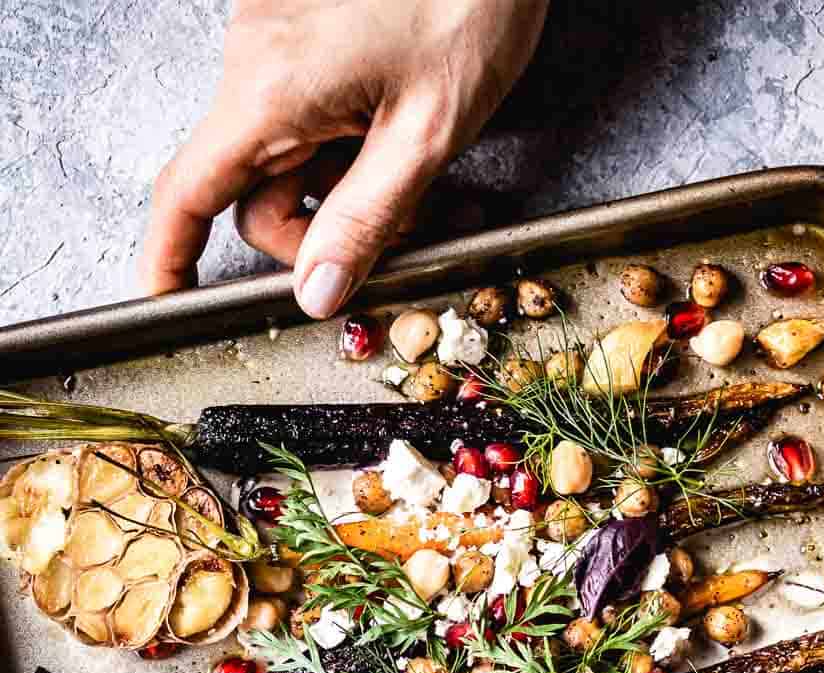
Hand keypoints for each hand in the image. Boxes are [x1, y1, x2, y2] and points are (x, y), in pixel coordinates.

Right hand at [139, 0, 547, 316]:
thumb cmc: (470, 1)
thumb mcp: (428, 134)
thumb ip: (366, 220)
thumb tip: (316, 292)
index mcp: (270, 88)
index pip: (190, 192)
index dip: (171, 258)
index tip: (165, 303)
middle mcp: (256, 58)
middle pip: (255, 191)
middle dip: (319, 233)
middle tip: (405, 235)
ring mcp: (276, 39)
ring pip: (289, 159)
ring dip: (346, 189)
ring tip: (426, 179)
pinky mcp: (302, 28)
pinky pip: (308, 115)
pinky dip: (352, 147)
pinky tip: (405, 133)